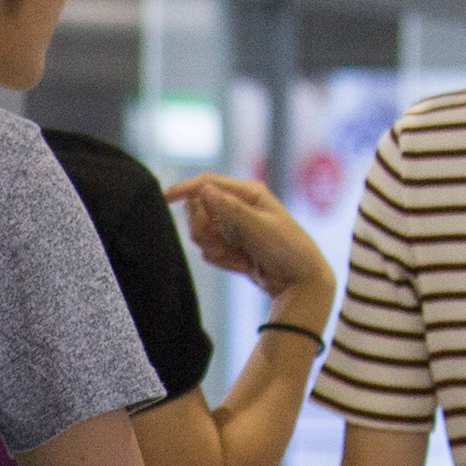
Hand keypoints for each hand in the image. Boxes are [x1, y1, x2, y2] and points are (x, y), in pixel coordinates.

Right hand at [167, 174, 330, 320]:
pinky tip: (243, 265)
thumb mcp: (259, 228)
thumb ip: (230, 210)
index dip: (184, 189)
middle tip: (222, 244)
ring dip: (215, 249)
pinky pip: (209, 250)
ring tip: (239, 258)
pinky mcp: (231, 245)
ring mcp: (234, 227)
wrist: (300, 282)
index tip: (164, 199)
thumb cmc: (288, 250)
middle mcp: (239, 206)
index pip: (208, 183)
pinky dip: (222, 260)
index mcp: (248, 193)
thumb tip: (204, 190)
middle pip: (198, 210)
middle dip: (204, 230)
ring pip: (201, 233)